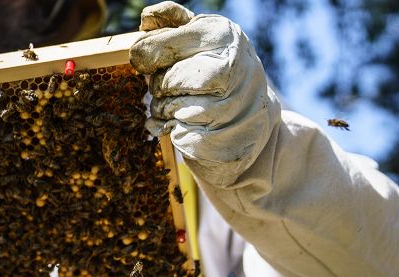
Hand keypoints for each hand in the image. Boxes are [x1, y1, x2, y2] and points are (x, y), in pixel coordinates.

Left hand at [129, 2, 279, 185]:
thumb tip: (147, 17)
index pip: (158, 47)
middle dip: (159, 86)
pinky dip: (172, 130)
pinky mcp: (220, 137)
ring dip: (165, 109)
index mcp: (220, 34)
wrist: (254, 115)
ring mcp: (227, 106)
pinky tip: (190, 124)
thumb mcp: (201, 38)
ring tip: (185, 103)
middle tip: (175, 86)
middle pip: (162, 81)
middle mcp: (228, 68)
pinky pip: (175, 133)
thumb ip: (173, 24)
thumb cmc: (217, 71)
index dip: (145, 56)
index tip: (148, 62)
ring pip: (167, 108)